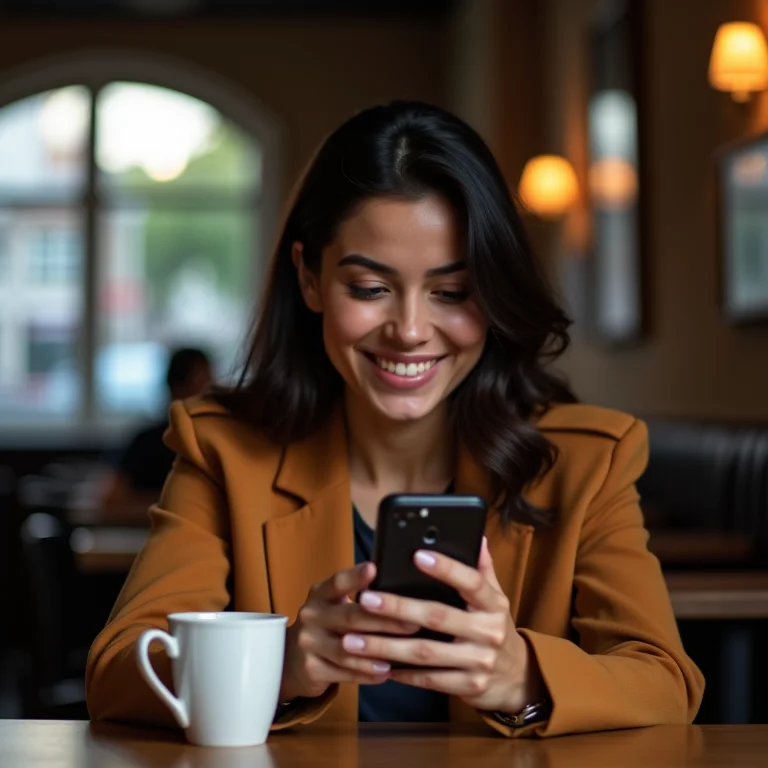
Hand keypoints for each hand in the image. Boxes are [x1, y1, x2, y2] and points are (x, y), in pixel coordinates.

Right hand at [280, 562, 417, 701]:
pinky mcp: (311, 669)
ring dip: (377, 651)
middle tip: (412, 622)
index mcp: (320, 594)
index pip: (337, 582)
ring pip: (348, 649)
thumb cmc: (326, 626)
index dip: (355, 576)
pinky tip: (386, 672)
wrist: (290, 659)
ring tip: (403, 652)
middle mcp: (311, 615)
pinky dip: (367, 674)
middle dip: (384, 620)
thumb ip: (358, 596)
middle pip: (349, 617)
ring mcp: (309, 643)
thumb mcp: (333, 605)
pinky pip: (345, 673)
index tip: (374, 569)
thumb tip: (397, 586)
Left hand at [345, 538, 543, 713]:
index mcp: (494, 604)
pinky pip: (429, 680)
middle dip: (398, 608)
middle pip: (438, 616)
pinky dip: (402, 673)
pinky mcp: (469, 687)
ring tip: (353, 640)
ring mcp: (479, 662)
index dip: (445, 568)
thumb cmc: (493, 627)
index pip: (471, 582)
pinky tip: (377, 664)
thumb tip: (475, 536)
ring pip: (426, 653)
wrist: (517, 677)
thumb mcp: (495, 598)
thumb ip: (481, 569)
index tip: (416, 555)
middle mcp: (489, 632)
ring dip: (386, 646)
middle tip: (365, 599)